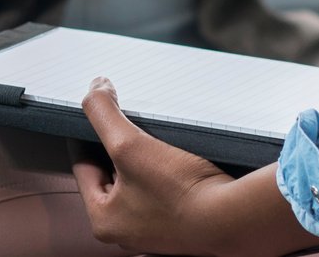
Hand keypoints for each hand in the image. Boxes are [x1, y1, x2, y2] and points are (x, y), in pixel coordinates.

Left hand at [73, 78, 234, 254]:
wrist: (235, 219)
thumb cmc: (182, 191)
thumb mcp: (130, 145)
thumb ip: (103, 114)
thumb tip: (94, 88)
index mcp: (103, 219)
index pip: (83, 165)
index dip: (86, 132)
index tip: (95, 112)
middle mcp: (126, 230)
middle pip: (111, 173)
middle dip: (118, 145)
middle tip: (127, 119)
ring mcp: (155, 229)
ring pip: (139, 180)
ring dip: (144, 157)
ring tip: (153, 134)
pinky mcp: (181, 224)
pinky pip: (163, 189)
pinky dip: (165, 170)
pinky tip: (176, 154)